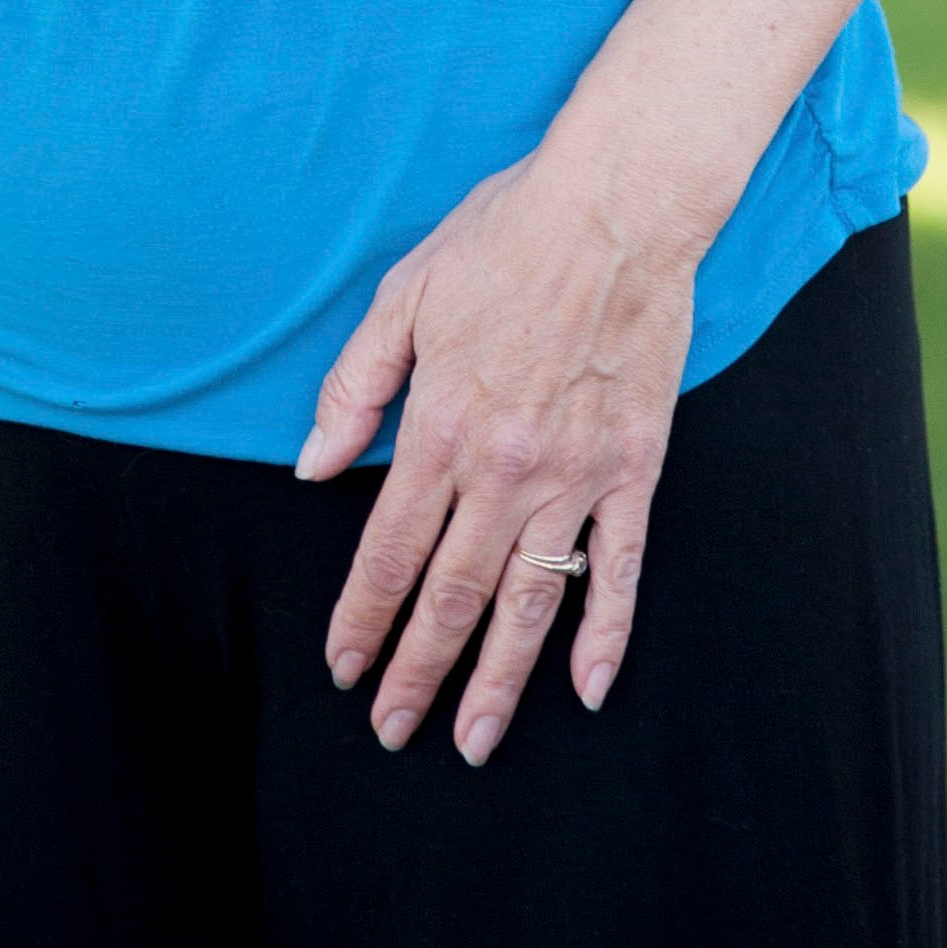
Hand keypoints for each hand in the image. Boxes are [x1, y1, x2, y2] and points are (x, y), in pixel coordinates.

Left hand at [295, 140, 702, 765]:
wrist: (615, 207)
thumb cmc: (503, 238)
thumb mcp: (404, 295)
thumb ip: (355, 386)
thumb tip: (311, 465)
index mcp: (442, 426)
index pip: (390, 549)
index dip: (363, 615)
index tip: (342, 665)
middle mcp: (506, 467)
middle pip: (453, 593)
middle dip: (418, 670)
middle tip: (391, 728)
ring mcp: (577, 474)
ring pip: (530, 600)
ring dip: (498, 678)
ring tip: (473, 740)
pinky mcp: (635, 467)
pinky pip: (619, 566)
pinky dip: (605, 632)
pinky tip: (587, 689)